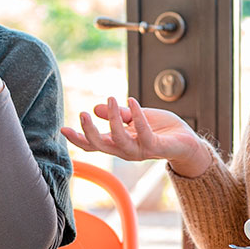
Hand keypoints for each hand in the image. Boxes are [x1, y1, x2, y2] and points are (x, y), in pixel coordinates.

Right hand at [60, 96, 211, 176]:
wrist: (187, 142)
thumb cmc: (161, 130)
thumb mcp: (135, 117)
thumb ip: (118, 114)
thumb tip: (97, 108)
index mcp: (118, 143)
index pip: (94, 144)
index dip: (78, 139)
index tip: (62, 128)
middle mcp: (126, 150)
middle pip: (101, 146)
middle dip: (89, 132)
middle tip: (82, 114)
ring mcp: (141, 150)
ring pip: (119, 140)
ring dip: (113, 119)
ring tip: (110, 98)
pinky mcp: (156, 147)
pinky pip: (144, 134)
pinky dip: (136, 116)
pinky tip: (132, 100)